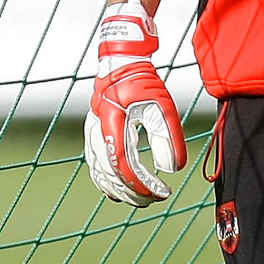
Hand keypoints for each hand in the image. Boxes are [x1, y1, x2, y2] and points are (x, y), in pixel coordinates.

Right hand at [84, 0, 185, 205]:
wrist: (121, 63)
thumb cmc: (143, 83)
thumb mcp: (162, 107)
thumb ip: (168, 138)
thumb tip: (171, 169)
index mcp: (113, 126)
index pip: (125, 166)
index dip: (142, 185)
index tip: (161, 193)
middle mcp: (98, 132)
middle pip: (110, 175)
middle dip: (132, 192)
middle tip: (152, 200)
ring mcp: (93, 133)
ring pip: (99, 172)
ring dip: (118, 190)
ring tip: (137, 200)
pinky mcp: (93, 133)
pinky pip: (95, 164)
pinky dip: (106, 180)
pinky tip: (118, 189)